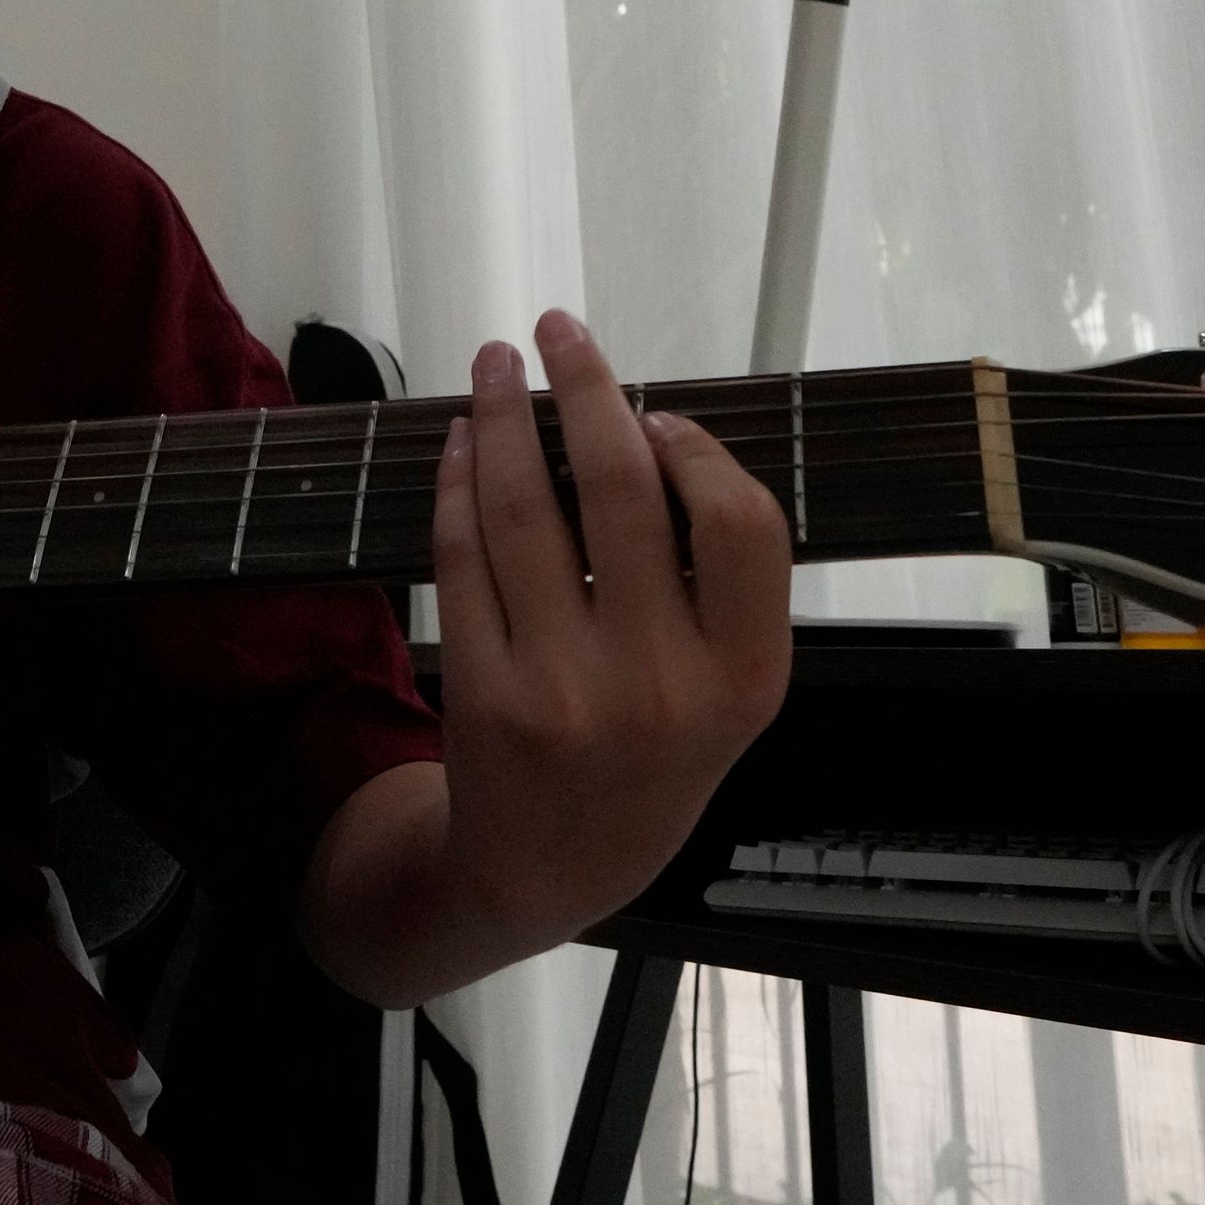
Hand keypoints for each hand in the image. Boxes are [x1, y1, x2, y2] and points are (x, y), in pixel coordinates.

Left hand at [425, 309, 792, 961]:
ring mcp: (564, 689)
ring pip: (528, 511)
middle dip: (585, 389)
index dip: (698, 449)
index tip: (656, 413)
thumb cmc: (649, 761)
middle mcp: (660, 685)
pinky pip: (464, 557)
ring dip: (504, 416)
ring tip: (497, 364)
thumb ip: (716, 586)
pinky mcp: (482, 691)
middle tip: (560, 330)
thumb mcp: (725, 694)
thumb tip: (653, 430)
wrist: (547, 873)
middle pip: (623, 492)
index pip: (742, 524)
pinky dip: (459, 484)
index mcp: (745, 679)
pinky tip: (463, 444)